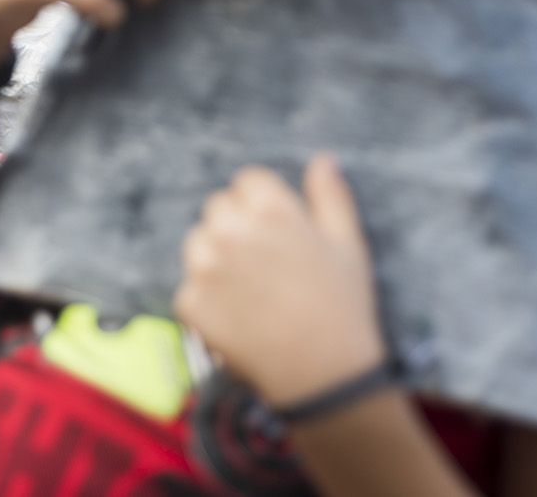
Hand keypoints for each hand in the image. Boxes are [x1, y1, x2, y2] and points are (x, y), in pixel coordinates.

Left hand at [174, 154, 384, 407]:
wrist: (323, 377)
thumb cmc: (342, 308)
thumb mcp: (348, 245)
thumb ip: (330, 196)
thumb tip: (321, 158)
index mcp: (271, 210)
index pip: (247, 181)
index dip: (263, 204)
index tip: (278, 233)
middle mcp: (231, 231)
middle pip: (218, 207)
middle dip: (238, 227)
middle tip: (267, 266)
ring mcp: (205, 267)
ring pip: (198, 241)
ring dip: (216, 257)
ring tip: (252, 292)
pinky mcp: (188, 301)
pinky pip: (190, 285)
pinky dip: (207, 299)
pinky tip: (238, 316)